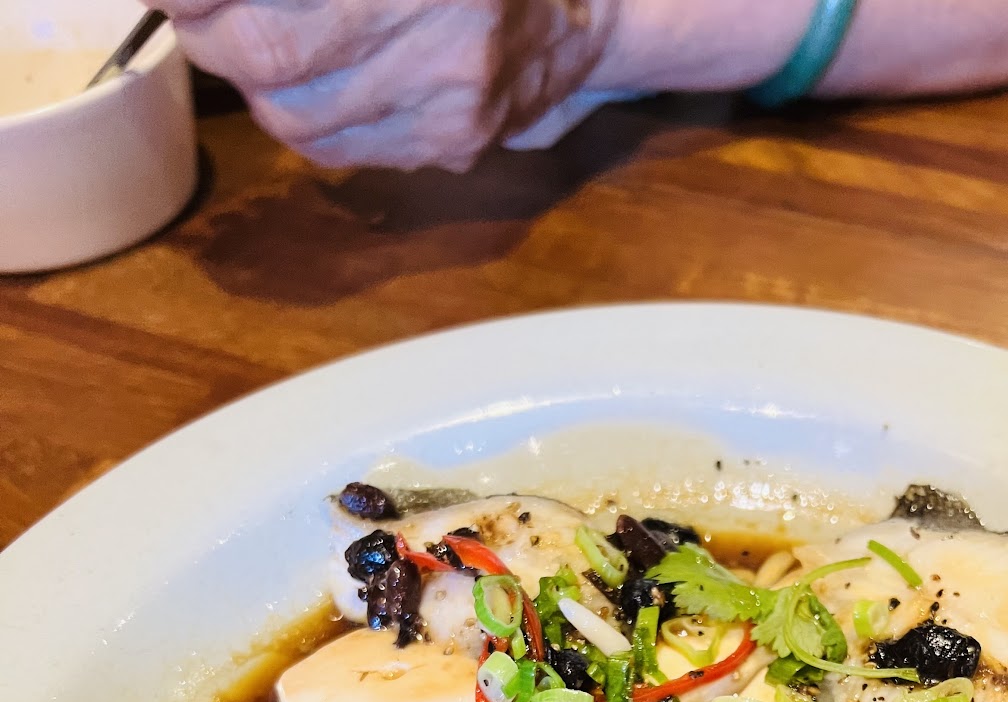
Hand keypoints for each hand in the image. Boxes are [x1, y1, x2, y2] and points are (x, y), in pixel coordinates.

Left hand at [153, 0, 620, 169]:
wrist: (576, 19)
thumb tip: (201, 0)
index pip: (271, 0)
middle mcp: (440, 22)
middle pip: (269, 52)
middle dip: (213, 39)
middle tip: (202, 18)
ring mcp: (451, 94)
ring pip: (294, 115)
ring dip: (257, 86)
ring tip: (273, 51)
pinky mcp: (455, 143)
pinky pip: (337, 151)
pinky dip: (305, 122)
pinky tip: (324, 89)